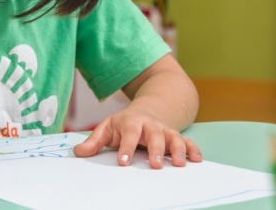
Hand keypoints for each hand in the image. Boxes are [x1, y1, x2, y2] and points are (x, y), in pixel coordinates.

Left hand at [72, 106, 202, 168]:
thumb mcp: (107, 128)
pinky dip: (193, 149)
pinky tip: (197, 160)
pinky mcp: (175, 135)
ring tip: (180, 164)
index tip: (123, 161)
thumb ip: (94, 141)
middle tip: (155, 165)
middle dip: (155, 149)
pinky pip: (187, 141)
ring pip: (173, 136)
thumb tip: (78, 152)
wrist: (147, 109)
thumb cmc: (124, 123)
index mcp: (131, 122)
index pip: (128, 134)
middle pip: (154, 135)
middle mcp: (150, 125)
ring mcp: (164, 129)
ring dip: (178, 149)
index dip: (125, 147)